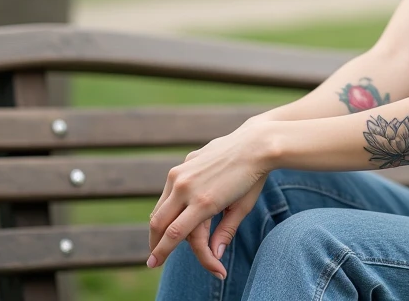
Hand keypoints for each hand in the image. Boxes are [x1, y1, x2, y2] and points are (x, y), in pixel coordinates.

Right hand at [147, 126, 272, 273]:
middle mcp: (187, 187)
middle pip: (159, 223)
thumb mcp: (242, 209)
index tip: (153, 264)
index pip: (174, 235)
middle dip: (155, 243)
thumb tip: (215, 256)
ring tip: (160, 240)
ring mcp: (181, 173)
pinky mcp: (182, 164)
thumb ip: (225, 233)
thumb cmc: (252, 179)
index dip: (162, 252)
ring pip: (160, 207)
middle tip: (154, 258)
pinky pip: (168, 191)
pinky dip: (167, 207)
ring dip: (158, 226)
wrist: (254, 143)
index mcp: (204, 202)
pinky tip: (170, 215)